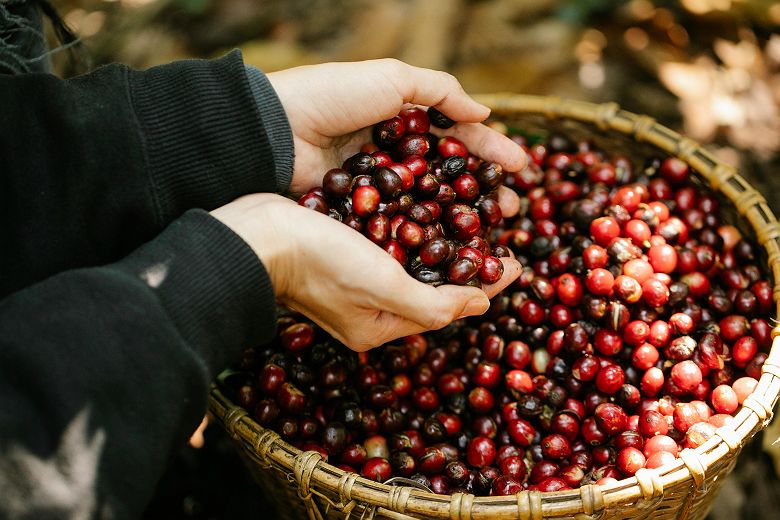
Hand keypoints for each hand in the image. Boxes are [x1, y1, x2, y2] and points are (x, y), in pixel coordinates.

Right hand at [211, 194, 521, 351]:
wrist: (258, 235)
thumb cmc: (320, 263)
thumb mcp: (383, 288)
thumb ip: (434, 303)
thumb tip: (481, 305)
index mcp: (382, 324)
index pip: (449, 306)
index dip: (488, 285)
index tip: (519, 262)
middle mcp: (371, 306)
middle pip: (433, 286)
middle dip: (470, 263)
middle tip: (501, 235)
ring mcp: (355, 280)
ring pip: (414, 262)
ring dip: (446, 243)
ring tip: (473, 218)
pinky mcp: (344, 250)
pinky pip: (392, 243)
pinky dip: (416, 228)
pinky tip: (428, 207)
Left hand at [267, 59, 525, 215]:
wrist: (275, 131)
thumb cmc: (333, 97)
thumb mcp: (392, 79)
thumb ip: (440, 92)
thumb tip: (485, 114)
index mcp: (402, 120)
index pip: (457, 137)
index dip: (490, 151)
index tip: (522, 168)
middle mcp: (394, 156)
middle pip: (449, 177)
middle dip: (483, 192)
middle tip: (513, 210)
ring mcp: (378, 187)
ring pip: (429, 205)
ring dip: (461, 219)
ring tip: (492, 233)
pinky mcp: (360, 213)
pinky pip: (400, 224)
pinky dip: (424, 235)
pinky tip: (450, 246)